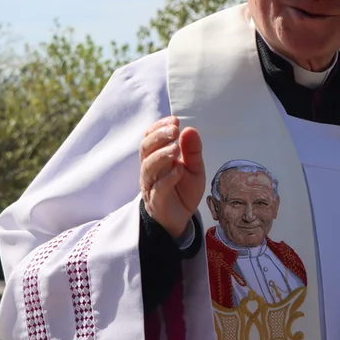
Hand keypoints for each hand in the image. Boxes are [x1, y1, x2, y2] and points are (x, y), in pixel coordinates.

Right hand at [139, 116, 204, 238]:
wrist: (180, 219)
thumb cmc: (183, 190)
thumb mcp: (194, 168)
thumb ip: (192, 151)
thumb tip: (189, 129)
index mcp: (157, 157)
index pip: (150, 137)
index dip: (159, 127)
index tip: (174, 120)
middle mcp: (150, 169)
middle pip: (145, 149)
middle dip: (159, 137)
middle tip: (174, 130)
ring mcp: (151, 185)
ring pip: (148, 167)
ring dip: (162, 155)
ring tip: (176, 148)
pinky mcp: (157, 201)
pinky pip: (158, 188)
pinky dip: (168, 177)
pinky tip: (179, 169)